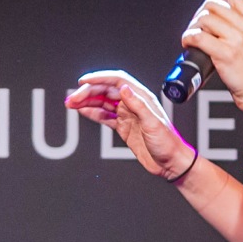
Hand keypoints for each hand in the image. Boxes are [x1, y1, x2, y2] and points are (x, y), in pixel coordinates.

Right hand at [66, 69, 194, 179]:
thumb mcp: (153, 123)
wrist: (171, 163)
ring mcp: (127, 115)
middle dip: (87, 92)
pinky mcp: (123, 126)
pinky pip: (104, 116)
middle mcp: (133, 103)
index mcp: (142, 98)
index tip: (83, 81)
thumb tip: (124, 89)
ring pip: (102, 102)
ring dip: (86, 101)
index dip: (99, 78)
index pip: (117, 81)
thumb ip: (138, 105)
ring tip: (70, 103)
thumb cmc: (168, 143)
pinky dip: (92, 112)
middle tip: (71, 99)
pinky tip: (81, 110)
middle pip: (105, 91)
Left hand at [179, 0, 242, 116]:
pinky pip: (198, 37)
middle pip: (213, 4)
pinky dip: (188, 38)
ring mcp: (237, 39)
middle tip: (196, 28)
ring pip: (204, 18)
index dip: (214, 1)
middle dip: (199, 14)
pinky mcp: (226, 54)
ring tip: (192, 39)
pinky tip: (188, 45)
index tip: (207, 12)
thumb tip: (219, 25)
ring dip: (192, 27)